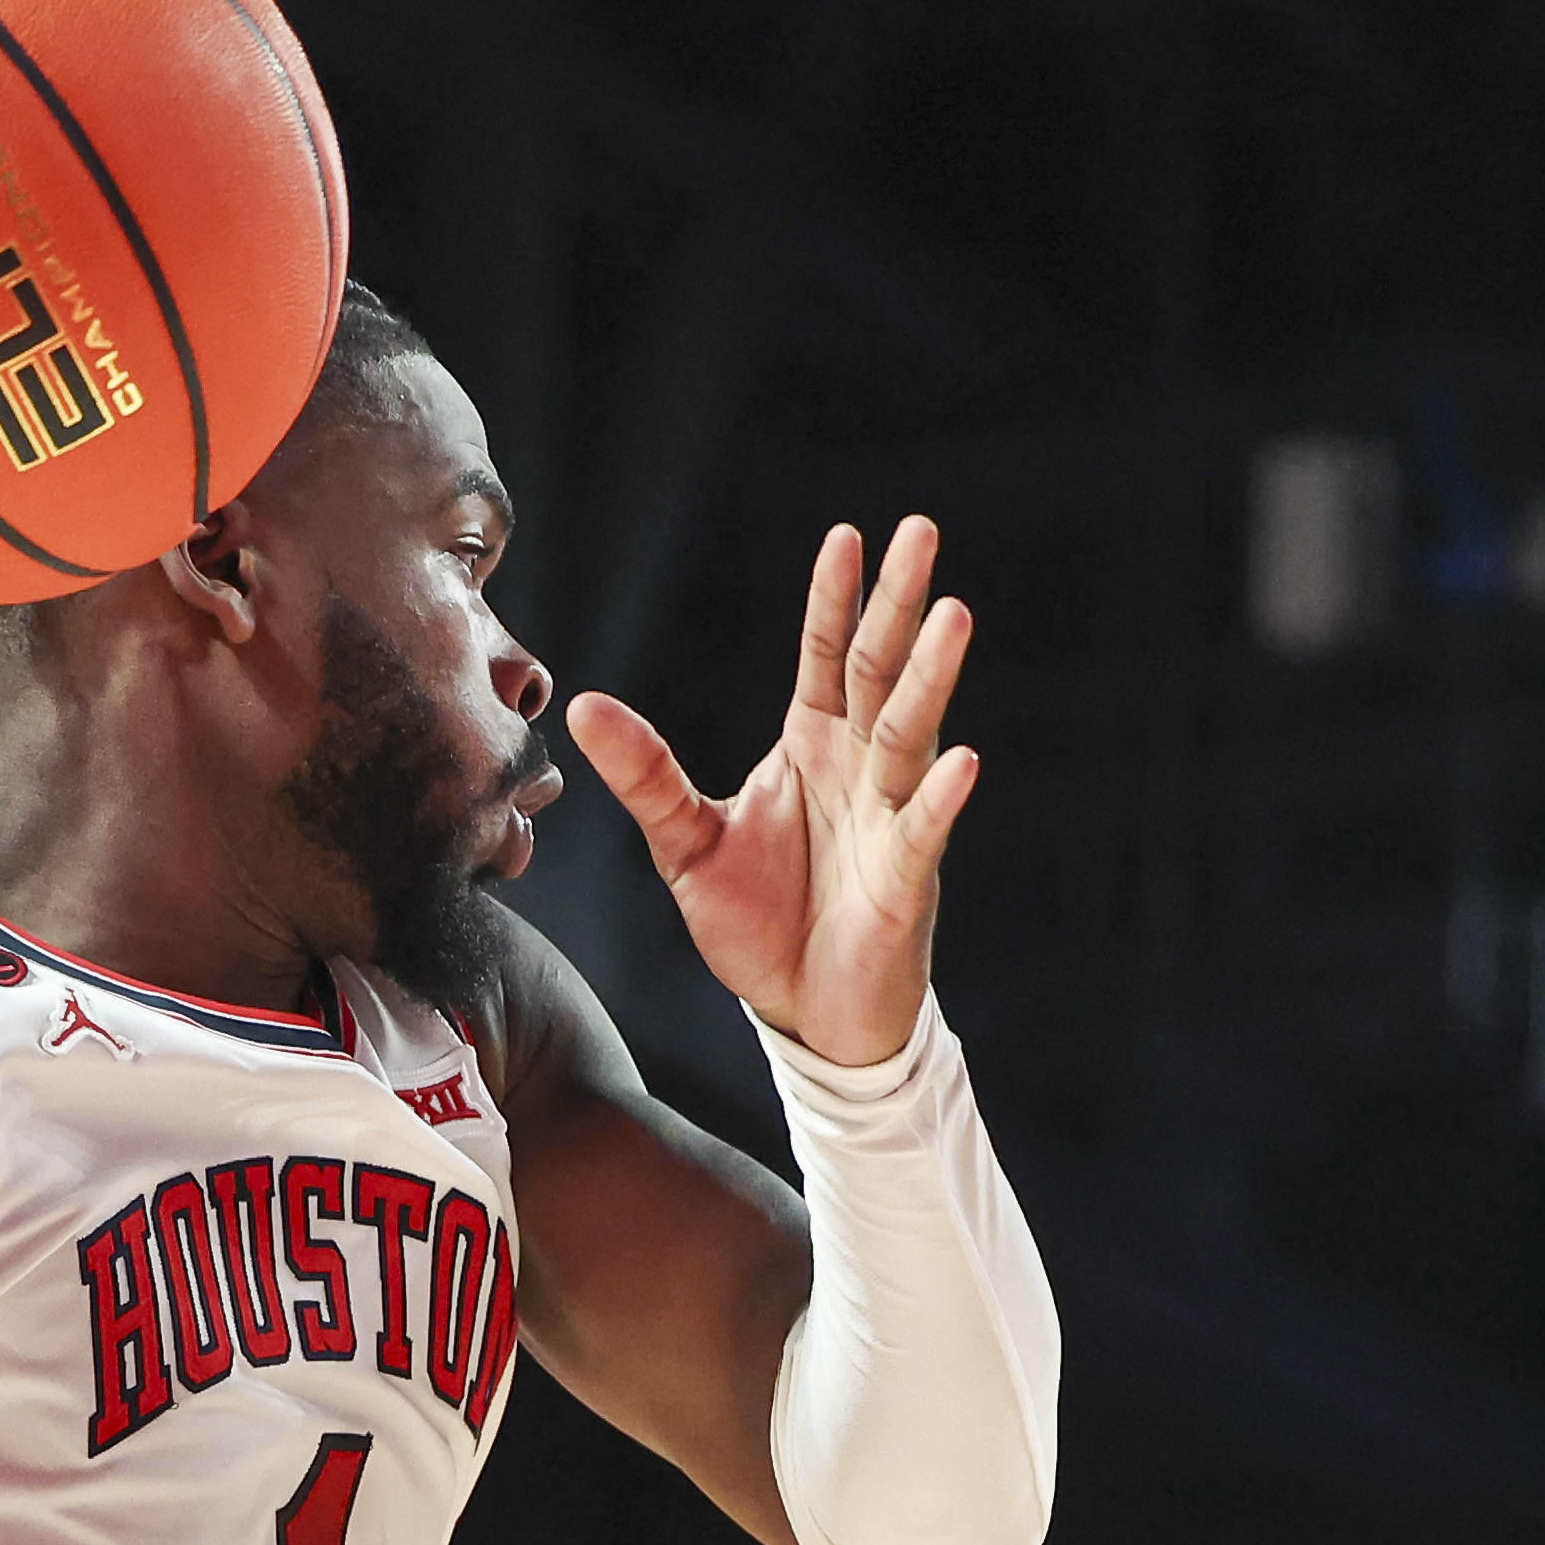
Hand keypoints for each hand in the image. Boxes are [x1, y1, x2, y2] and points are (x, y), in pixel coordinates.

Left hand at [560, 516, 981, 1069]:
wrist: (801, 1013)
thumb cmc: (757, 925)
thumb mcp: (686, 844)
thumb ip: (646, 775)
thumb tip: (584, 706)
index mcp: (811, 748)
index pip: (826, 658)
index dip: (835, 600)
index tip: (846, 537)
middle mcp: (858, 770)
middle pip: (880, 672)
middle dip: (899, 603)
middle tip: (920, 531)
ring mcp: (889, 819)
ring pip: (909, 735)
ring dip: (930, 676)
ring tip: (953, 615)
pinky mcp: (904, 880)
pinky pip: (923, 830)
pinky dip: (938, 797)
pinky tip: (961, 760)